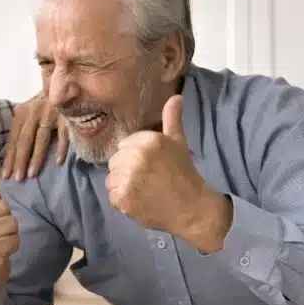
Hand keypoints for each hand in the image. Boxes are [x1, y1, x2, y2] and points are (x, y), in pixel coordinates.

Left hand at [2, 91, 68, 179]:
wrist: (64, 84)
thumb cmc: (43, 106)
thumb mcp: (26, 117)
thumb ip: (17, 134)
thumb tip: (2, 154)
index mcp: (22, 114)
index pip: (13, 139)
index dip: (9, 158)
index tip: (5, 175)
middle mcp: (34, 113)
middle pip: (25, 140)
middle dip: (20, 160)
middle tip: (17, 179)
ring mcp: (50, 113)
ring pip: (41, 139)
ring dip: (36, 157)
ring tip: (31, 174)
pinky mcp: (66, 116)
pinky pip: (63, 135)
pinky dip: (60, 148)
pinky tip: (58, 162)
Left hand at [106, 95, 231, 252]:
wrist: (192, 208)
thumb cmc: (184, 173)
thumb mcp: (178, 142)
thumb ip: (172, 119)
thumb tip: (176, 96)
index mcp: (148, 140)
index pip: (123, 146)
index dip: (135, 157)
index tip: (151, 167)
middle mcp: (136, 156)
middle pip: (115, 162)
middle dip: (128, 171)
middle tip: (148, 180)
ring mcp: (128, 178)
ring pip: (111, 179)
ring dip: (123, 186)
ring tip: (144, 191)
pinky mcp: (123, 198)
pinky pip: (112, 196)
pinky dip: (122, 201)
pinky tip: (139, 201)